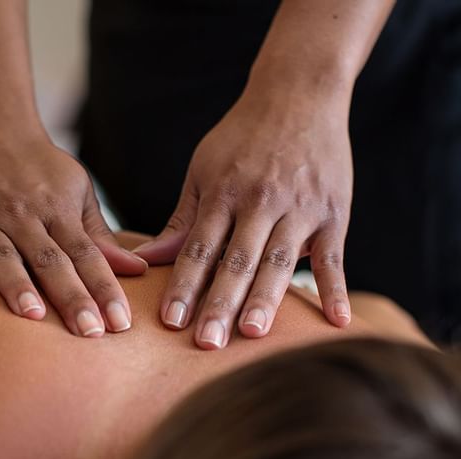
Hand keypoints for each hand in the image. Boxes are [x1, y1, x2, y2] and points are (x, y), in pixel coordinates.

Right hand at [0, 127, 146, 336]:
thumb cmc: (38, 168)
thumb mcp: (76, 192)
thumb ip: (100, 236)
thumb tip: (138, 270)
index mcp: (57, 210)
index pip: (87, 255)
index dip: (105, 289)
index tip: (120, 324)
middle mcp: (22, 215)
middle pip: (50, 261)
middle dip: (71, 297)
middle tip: (89, 332)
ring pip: (3, 255)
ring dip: (18, 285)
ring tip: (34, 316)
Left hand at [134, 88, 353, 348]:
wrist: (300, 91)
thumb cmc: (242, 138)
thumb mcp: (204, 171)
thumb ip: (182, 219)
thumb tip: (147, 258)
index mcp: (224, 194)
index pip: (199, 248)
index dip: (184, 284)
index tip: (171, 321)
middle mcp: (261, 202)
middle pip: (237, 260)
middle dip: (220, 302)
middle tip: (207, 342)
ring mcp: (300, 208)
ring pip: (279, 261)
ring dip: (265, 299)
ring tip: (251, 334)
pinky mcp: (333, 213)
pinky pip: (334, 258)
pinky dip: (335, 289)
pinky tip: (335, 323)